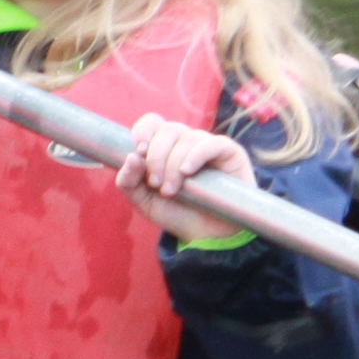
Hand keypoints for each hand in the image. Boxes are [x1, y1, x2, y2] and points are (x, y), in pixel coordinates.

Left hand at [115, 113, 257, 242]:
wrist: (205, 235)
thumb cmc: (175, 213)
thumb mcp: (143, 200)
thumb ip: (128, 181)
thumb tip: (131, 157)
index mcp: (163, 146)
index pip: (151, 123)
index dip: (143, 132)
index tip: (139, 153)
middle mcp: (185, 141)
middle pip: (167, 130)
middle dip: (156, 157)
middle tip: (156, 184)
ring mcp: (207, 145)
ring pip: (187, 138)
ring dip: (173, 165)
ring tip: (171, 191)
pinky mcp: (230, 153)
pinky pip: (212, 144)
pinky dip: (196, 155)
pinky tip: (187, 171)